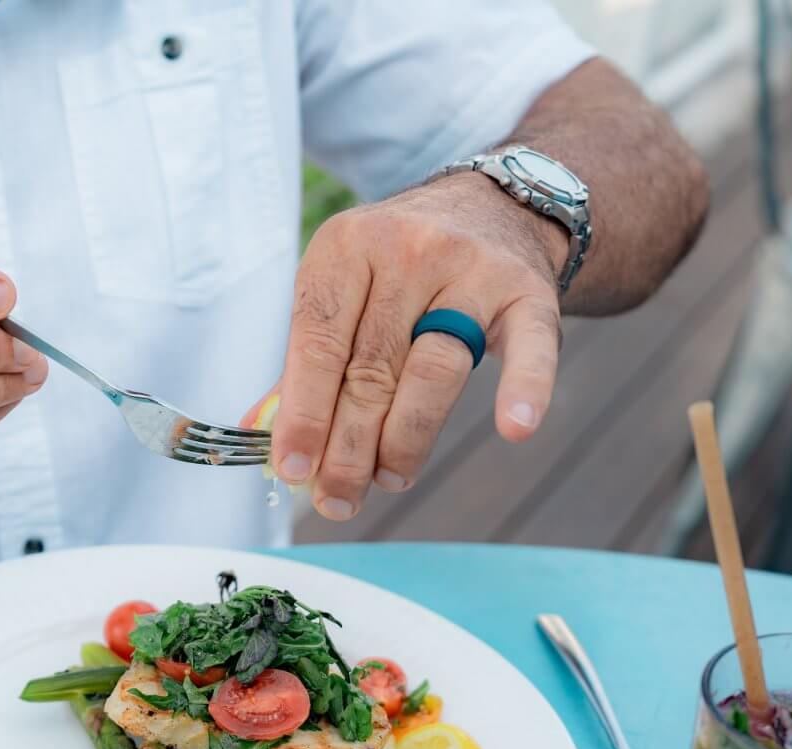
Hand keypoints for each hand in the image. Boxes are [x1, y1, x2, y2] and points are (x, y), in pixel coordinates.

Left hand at [248, 173, 567, 519]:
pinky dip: (526, 389)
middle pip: (371, 369)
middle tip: (337, 499)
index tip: (293, 468)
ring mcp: (472, 269)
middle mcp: (408, 250)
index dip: (302, 413)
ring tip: (389, 479)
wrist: (491, 206)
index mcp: (346, 248)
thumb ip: (307, 361)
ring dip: (406, 440)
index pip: (317, 343)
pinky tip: (515, 429)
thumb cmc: (399, 267)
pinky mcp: (527, 291)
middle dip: (348, 447)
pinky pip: (529, 348)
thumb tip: (262, 436)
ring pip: (433, 372)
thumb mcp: (344, 289)